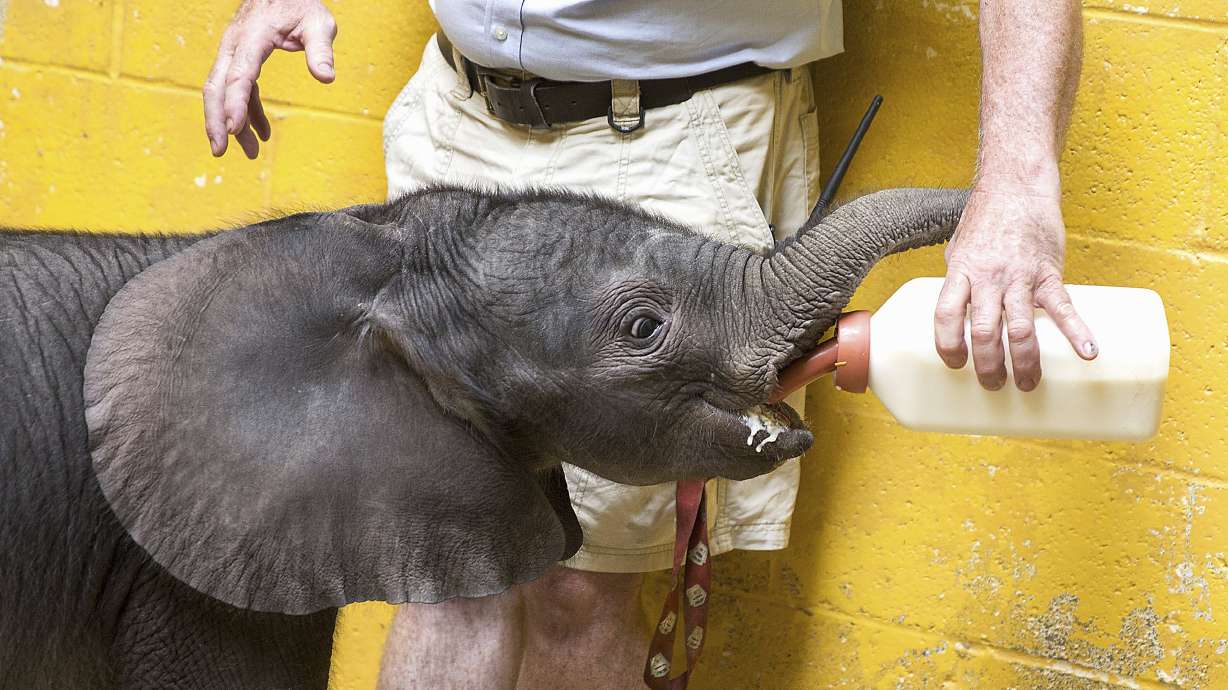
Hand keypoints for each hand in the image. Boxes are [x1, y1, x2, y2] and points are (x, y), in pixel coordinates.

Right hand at [204, 0, 337, 158]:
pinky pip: (239, 90)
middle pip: (217, 86)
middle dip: (216, 120)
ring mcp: (235, 53)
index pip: (239, 74)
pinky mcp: (241, 60)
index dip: (234, 104)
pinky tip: (261, 133)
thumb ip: (321, 50)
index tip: (233, 130)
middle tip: (220, 152)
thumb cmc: (301, 4)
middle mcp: (235, 46)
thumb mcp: (318, 23)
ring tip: (250, 153)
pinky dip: (248, 112)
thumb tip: (326, 78)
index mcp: (252, 38)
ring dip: (233, 122)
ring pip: (223, 91)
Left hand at [934, 180, 1096, 390]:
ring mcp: (1020, 277)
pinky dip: (1077, 332)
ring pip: (1021, 328)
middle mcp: (989, 278)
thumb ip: (960, 283)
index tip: (955, 365)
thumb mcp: (959, 250)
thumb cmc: (986, 219)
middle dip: (988, 366)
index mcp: (961, 273)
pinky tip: (1088, 354)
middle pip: (985, 331)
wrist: (1017, 187)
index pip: (945, 316)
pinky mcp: (1049, 273)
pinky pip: (1063, 307)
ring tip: (1026, 385)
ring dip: (1024, 362)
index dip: (948, 346)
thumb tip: (959, 315)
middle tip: (992, 385)